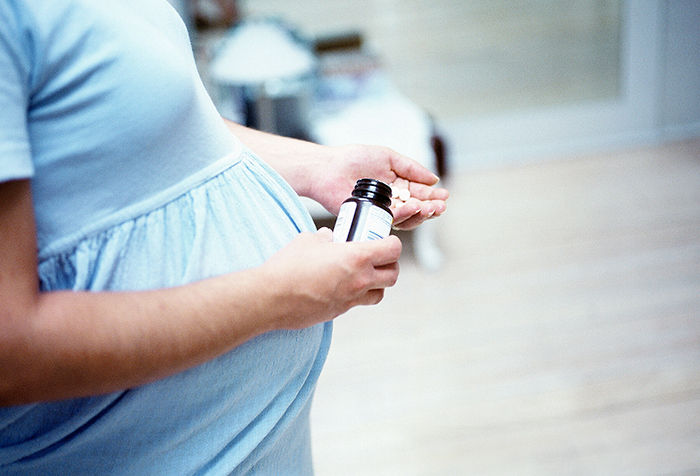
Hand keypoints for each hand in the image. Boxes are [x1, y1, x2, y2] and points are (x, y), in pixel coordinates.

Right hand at [259, 228, 401, 328]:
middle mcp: (360, 280)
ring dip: (378, 283)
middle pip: (393, 275)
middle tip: (379, 258)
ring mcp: (351, 299)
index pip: (392, 250)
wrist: (272, 297)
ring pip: (380, 293)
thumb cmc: (288, 267)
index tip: (384, 240)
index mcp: (357, 257)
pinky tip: (344, 286)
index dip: (392, 243)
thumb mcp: (308, 240)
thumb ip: (324, 237)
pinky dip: (359, 295)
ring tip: (365, 274)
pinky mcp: (340, 311)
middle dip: (390, 265)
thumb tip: (329, 237)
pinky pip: (359, 303)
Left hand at [307, 144, 448, 229]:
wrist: (330, 169)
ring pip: (408, 218)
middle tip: (440, 206)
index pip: (420, 193)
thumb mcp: (388, 157)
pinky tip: (413, 208)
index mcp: (397, 184)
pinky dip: (405, 216)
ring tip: (429, 207)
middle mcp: (392, 200)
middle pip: (417, 208)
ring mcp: (383, 211)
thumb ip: (411, 168)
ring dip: (421, 214)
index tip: (444, 195)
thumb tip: (434, 178)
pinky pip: (392, 221)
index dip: (433, 195)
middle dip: (431, 208)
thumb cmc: (354, 159)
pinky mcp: (372, 219)